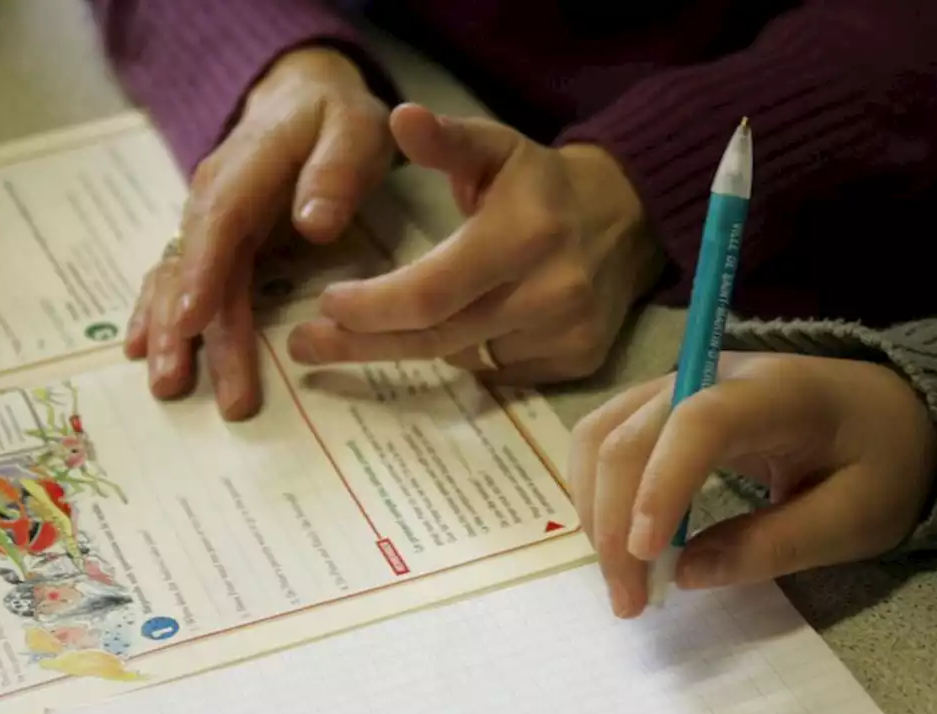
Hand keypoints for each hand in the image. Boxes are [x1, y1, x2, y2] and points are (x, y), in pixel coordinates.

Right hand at [126, 48, 393, 419]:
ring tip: (169, 387)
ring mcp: (207, 221)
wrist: (304, 97)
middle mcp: (213, 197)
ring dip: (170, 334)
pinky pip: (180, 280)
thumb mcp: (354, 129)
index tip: (190, 319)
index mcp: (247, 168)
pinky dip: (162, 316)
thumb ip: (337, 172)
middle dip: (187, 328)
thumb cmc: (335, 119)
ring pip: (179, 280)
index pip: (219, 222)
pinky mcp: (212, 242)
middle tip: (181, 385)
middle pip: (195, 266)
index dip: (201, 271)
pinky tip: (146, 353)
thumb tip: (314, 223)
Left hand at [287, 104, 665, 384]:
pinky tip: (458, 329)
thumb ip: (444, 141)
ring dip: (414, 345)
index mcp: (523, 235)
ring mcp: (567, 334)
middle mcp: (551, 292)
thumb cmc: (541, 184)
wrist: (627, 219)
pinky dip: (469, 355)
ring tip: (369, 333)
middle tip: (308, 343)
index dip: (370, 308)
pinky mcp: (579, 362)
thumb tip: (401, 118)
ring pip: (464, 359)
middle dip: (364, 343)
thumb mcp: (494, 148)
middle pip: (436, 338)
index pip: (429, 293)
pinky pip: (499, 373)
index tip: (326, 305)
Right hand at [569, 352, 936, 617]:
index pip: (699, 422)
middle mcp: (713, 373)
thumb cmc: (881, 463)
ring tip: (622, 581)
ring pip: (601, 434)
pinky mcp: (661, 405)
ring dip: (596, 511)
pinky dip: (598, 494)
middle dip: (615, 521)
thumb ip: (776, 544)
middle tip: (631, 602)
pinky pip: (605, 441)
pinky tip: (621, 545)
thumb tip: (684, 575)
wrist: (886, 414)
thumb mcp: (855, 518)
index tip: (647, 558)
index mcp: (779, 393)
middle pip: (632, 432)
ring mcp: (679, 383)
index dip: (663, 484)